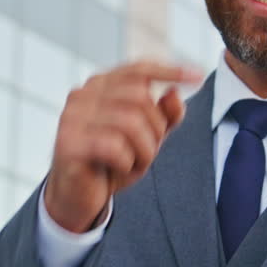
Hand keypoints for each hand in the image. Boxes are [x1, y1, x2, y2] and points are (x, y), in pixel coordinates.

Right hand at [44, 61, 203, 232]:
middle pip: (140, 97)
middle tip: (149, 151)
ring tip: (135, 163)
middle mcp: (83, 94)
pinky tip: (119, 169)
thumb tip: (175, 93)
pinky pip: (114, 146)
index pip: (139, 69)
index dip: (170, 71)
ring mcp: (72, 117)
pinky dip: (127, 162)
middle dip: (156, 128)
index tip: (199, 76)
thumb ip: (164, 116)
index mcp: (101, 85)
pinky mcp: (68, 142)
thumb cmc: (112, 162)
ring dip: (144, 149)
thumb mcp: (146, 139)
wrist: (78, 197)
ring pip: (130, 122)